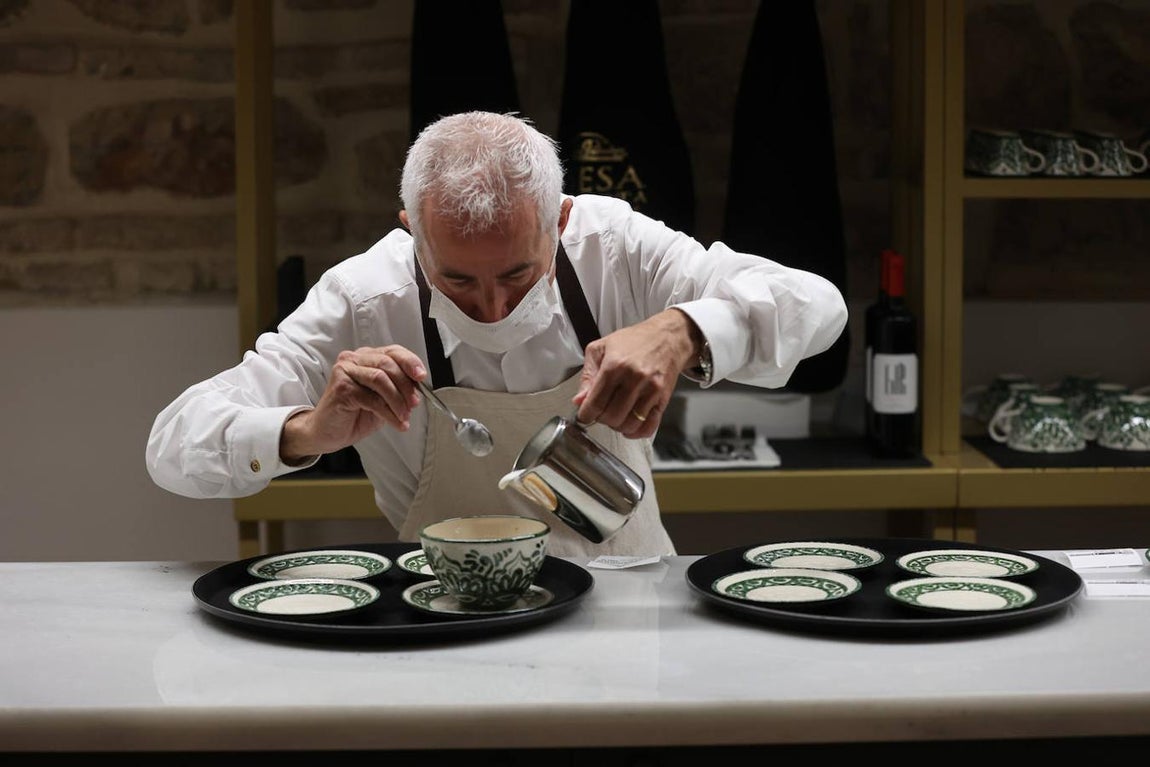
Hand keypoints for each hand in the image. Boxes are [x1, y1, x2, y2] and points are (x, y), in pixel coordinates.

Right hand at [281, 345, 425, 462]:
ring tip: (404, 416)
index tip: (422, 376)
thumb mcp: (383, 399)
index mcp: (367, 357)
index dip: (410, 362)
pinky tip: (395, 423)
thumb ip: (398, 388)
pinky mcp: (341, 387)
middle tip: (414, 404)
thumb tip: (419, 388)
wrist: (328, 432)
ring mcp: (345, 371)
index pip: (393, 351)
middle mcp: (354, 359)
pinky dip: (388, 413)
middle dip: (406, 386)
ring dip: (398, 400)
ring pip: (381, 379)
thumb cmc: (354, 414)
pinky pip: (372, 398)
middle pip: (388, 363)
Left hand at [573, 309, 700, 438]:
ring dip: (618, 426)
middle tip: (601, 412)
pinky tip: (629, 426)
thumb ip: (587, 375)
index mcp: (614, 366)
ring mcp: (651, 390)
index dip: (585, 414)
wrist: (667, 337)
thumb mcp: (601, 348)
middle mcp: (634, 379)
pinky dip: (636, 432)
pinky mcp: (663, 399)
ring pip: (629, 424)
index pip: (595, 403)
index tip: (584, 415)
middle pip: (612, 417)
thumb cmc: (633, 341)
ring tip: (615, 415)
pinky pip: (649, 426)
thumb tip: (579, 401)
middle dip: (601, 419)